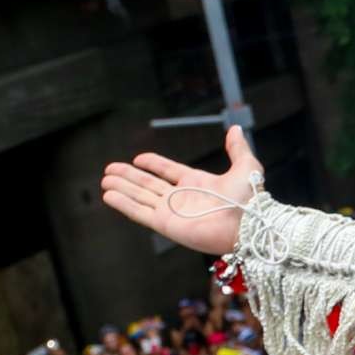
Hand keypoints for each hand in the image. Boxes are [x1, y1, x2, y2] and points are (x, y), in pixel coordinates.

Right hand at [99, 125, 263, 258]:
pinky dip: (123, 204)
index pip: (168, 171)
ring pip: (140, 197)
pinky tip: (109, 196)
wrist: (249, 225)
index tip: (138, 158)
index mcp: (197, 182)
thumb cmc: (250, 199)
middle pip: (148, 184)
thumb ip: (237, 149)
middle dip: (128, 176)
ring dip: (122, 188)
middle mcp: (182, 198)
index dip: (153, 164)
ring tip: (104, 180)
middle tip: (109, 169)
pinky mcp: (166, 225)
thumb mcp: (246, 167)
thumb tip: (235, 128)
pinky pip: (140, 213)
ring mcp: (172, 212)